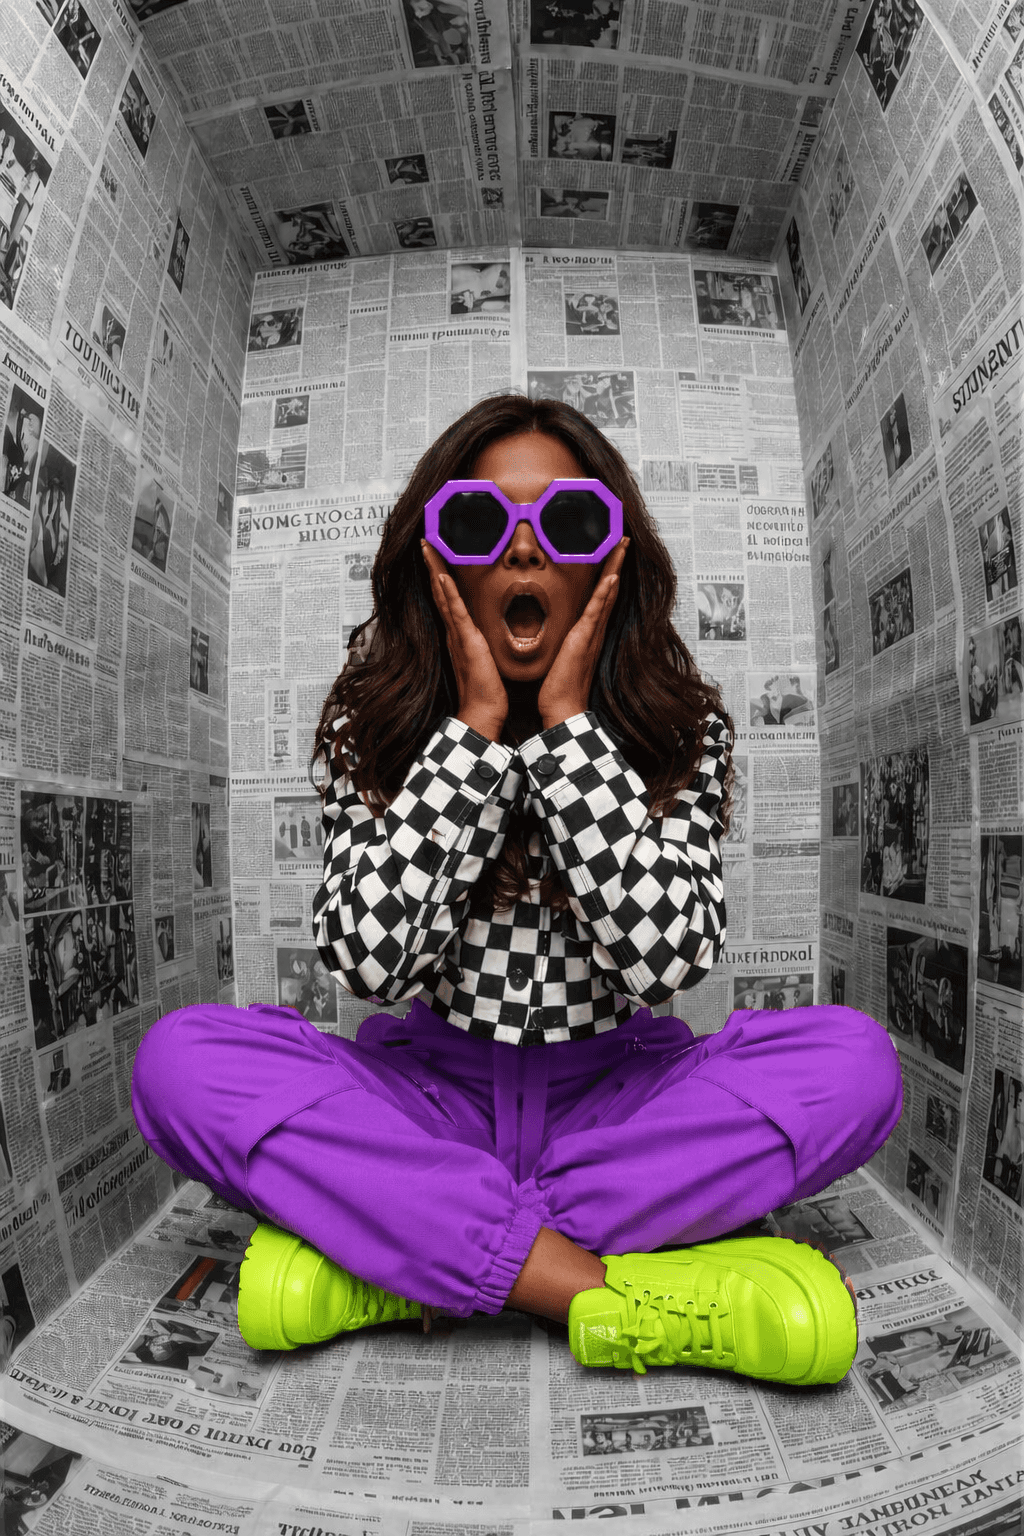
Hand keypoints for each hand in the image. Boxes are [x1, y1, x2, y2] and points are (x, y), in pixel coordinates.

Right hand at [422, 541, 506, 740]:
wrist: (483, 711)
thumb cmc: (487, 691)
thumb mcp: (487, 660)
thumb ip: (484, 646)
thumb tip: (487, 638)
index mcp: (460, 636)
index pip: (448, 600)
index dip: (441, 578)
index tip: (437, 558)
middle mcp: (454, 632)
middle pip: (440, 592)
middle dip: (432, 566)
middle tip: (425, 542)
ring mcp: (458, 635)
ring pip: (443, 595)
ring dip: (435, 570)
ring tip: (427, 548)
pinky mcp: (466, 641)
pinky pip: (455, 612)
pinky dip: (448, 592)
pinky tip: (442, 575)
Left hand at [537, 538, 627, 729]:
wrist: (563, 708)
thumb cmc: (558, 688)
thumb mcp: (557, 656)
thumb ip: (560, 642)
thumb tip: (554, 632)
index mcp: (587, 633)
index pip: (600, 597)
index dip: (607, 575)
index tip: (611, 554)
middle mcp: (594, 631)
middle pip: (609, 590)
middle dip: (616, 564)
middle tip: (623, 540)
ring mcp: (591, 634)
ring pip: (606, 594)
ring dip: (614, 569)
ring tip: (621, 547)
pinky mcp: (583, 640)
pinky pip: (596, 612)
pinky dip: (604, 594)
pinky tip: (611, 577)